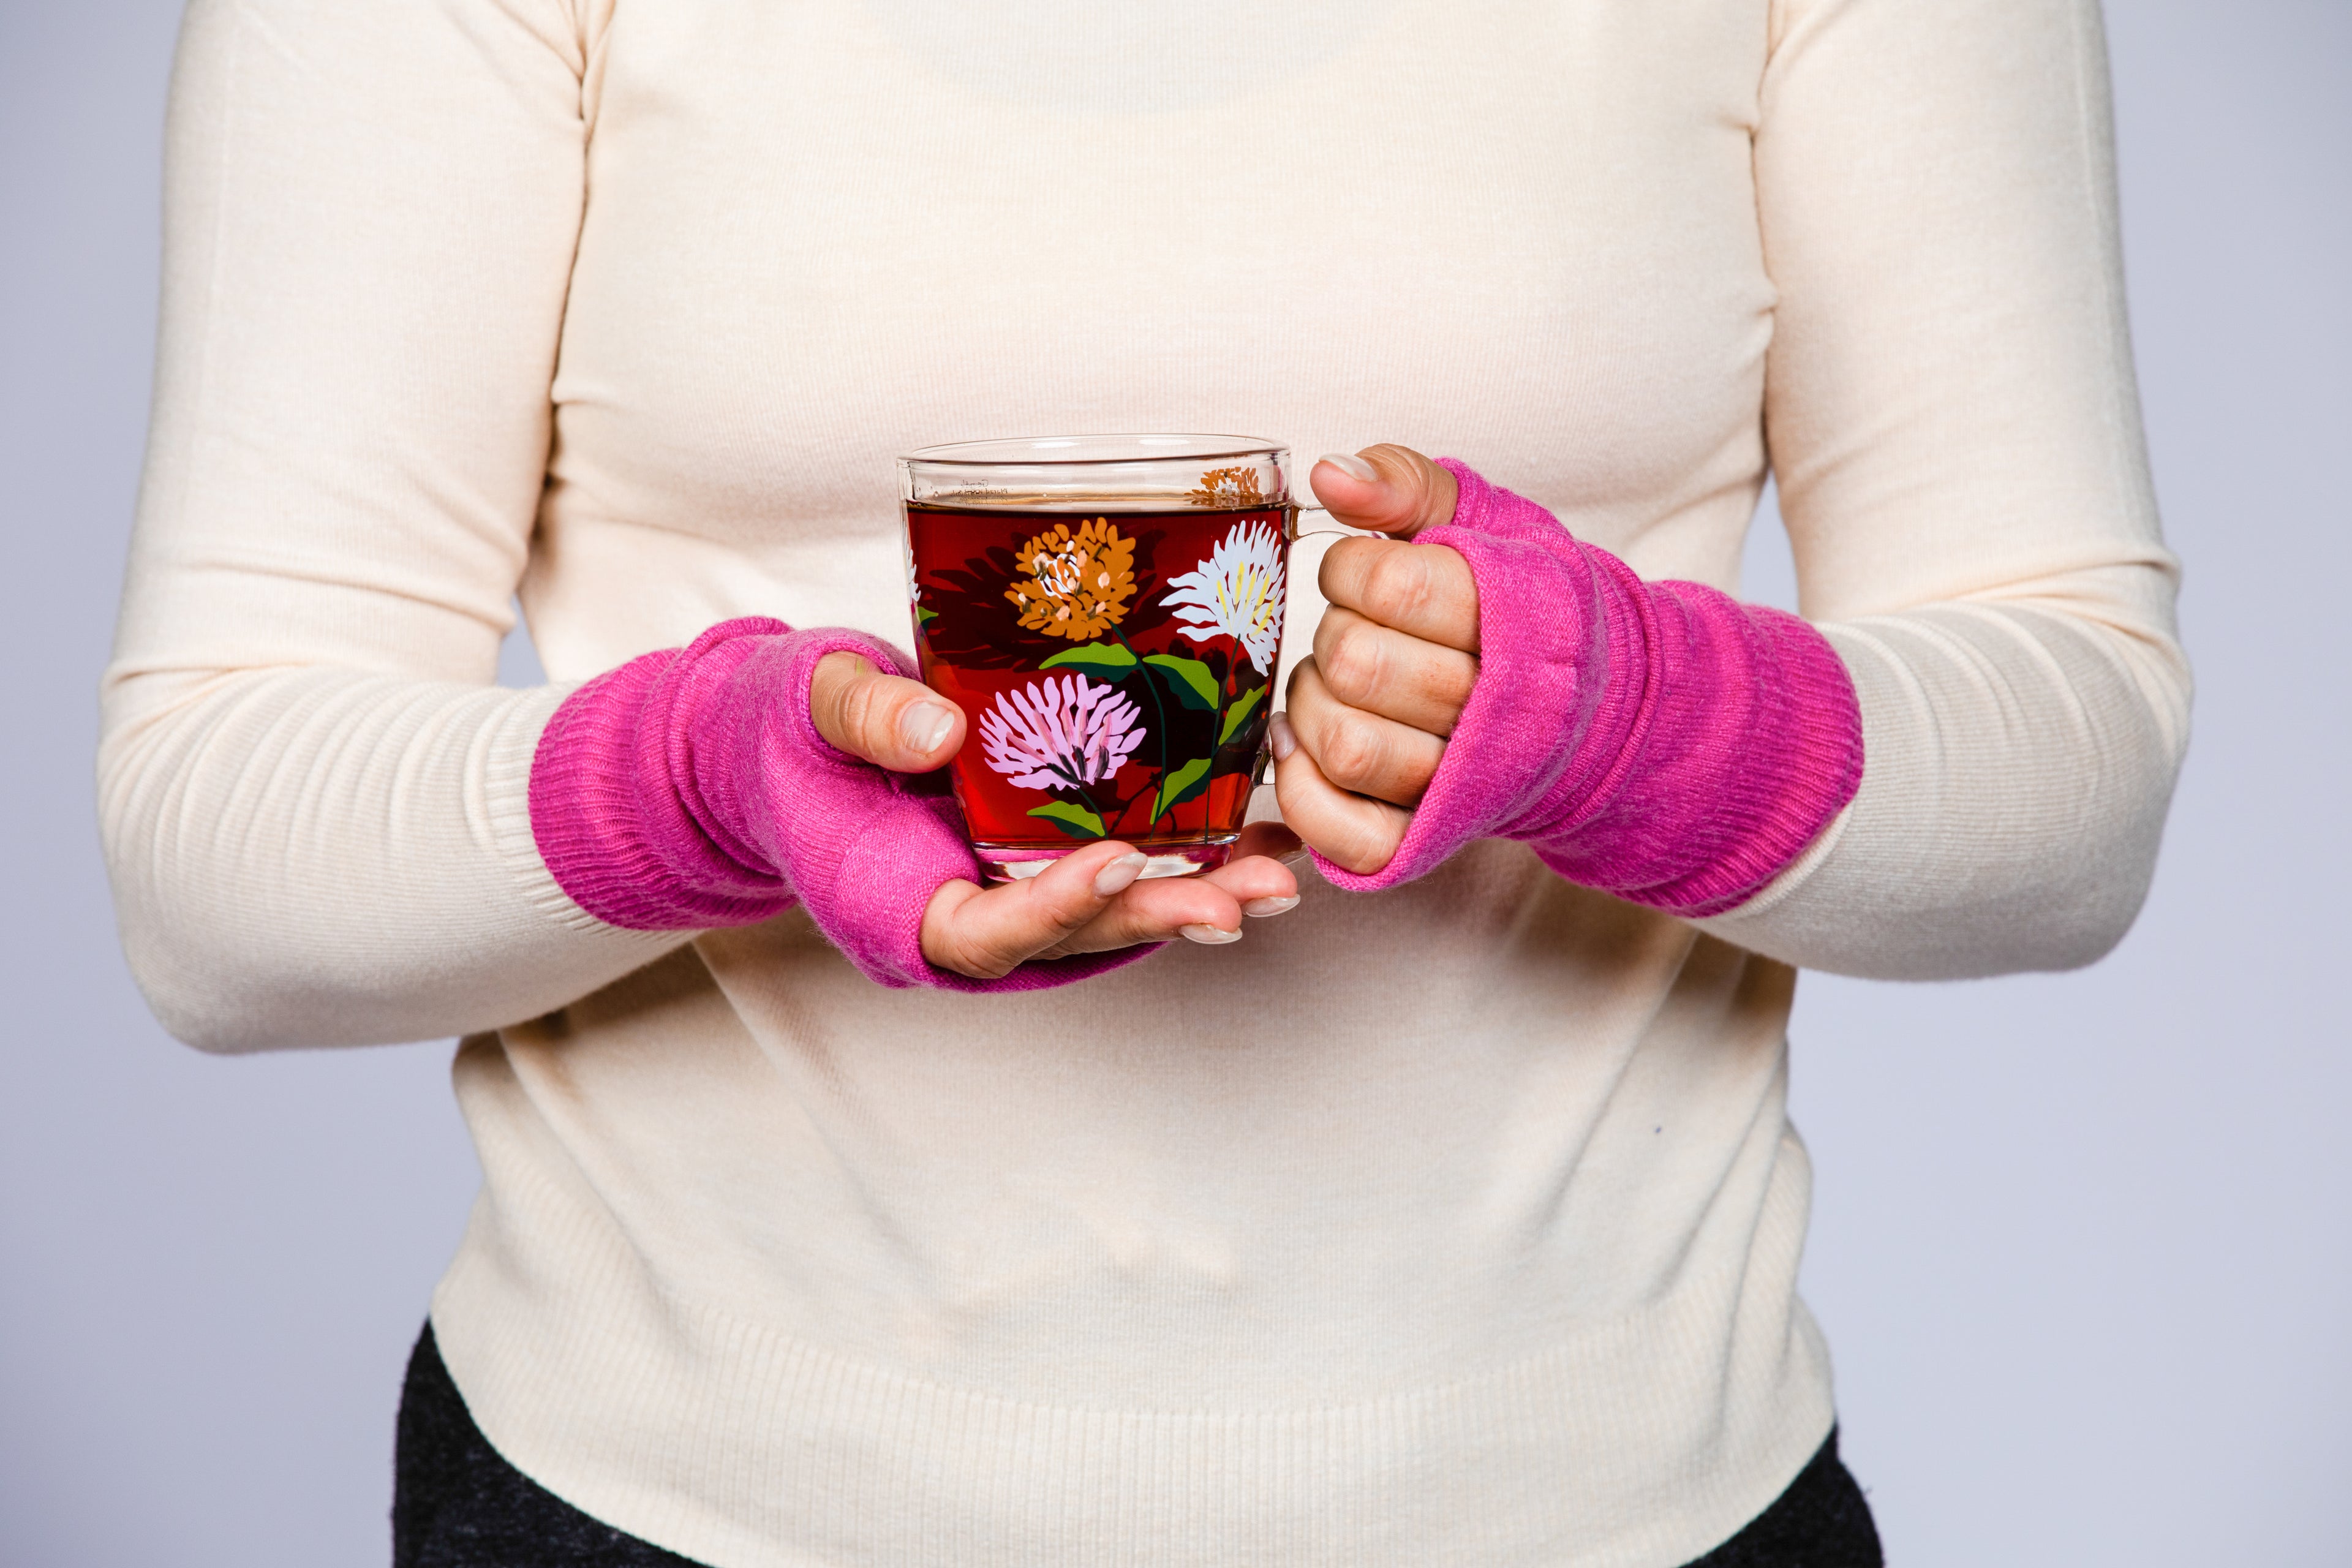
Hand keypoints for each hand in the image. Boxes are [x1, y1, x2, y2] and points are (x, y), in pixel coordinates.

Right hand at [807, 652, 1301, 978]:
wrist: (786, 739)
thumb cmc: (786, 731)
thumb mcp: (809, 703)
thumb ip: (865, 716)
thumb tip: (937, 731)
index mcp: (898, 904)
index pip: (983, 935)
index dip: (1054, 913)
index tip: (1115, 866)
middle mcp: (969, 912)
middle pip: (1076, 937)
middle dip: (1162, 916)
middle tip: (1243, 896)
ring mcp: (1011, 887)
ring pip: (1115, 910)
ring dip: (1202, 893)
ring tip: (1281, 871)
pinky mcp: (1043, 853)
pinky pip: (1126, 864)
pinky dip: (1199, 851)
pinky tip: (1269, 829)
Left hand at [1273, 445, 1480, 874]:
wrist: (1586, 709)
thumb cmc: (1519, 605)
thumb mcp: (1480, 522)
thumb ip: (1406, 485)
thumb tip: (1329, 475)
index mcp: (1511, 620)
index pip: (1390, 587)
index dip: (1351, 568)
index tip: (1365, 571)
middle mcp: (1489, 712)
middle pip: (1356, 665)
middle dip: (1333, 635)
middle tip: (1352, 630)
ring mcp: (1456, 785)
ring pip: (1344, 746)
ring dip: (1312, 705)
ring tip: (1332, 685)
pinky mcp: (1419, 840)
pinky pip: (1342, 832)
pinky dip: (1304, 790)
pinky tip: (1305, 747)